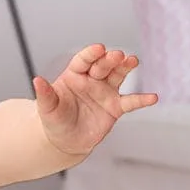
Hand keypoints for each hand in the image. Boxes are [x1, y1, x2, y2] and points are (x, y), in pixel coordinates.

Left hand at [32, 44, 157, 156]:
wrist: (65, 141)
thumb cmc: (54, 120)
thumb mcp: (47, 109)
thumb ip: (44, 95)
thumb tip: (36, 80)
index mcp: (74, 76)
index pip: (83, 61)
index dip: (90, 54)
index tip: (99, 48)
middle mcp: (91, 80)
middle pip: (102, 66)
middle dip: (110, 59)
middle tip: (117, 55)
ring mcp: (105, 92)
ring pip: (117, 76)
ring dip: (126, 68)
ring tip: (133, 61)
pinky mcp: (115, 107)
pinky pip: (130, 102)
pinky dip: (141, 100)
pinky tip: (153, 97)